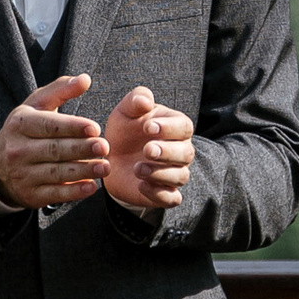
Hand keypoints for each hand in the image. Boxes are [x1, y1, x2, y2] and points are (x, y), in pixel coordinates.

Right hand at [0, 73, 107, 210]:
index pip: (49, 125)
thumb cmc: (27, 129)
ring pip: (56, 173)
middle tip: (105, 147)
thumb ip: (60, 89)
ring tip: (104, 167)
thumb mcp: (37, 105)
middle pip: (54, 149)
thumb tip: (85, 79)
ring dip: (82, 171)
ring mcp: (22, 174)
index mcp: (20, 123)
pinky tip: (91, 187)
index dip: (72, 127)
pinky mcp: (29, 195)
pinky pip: (53, 194)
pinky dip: (73, 192)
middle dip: (81, 149)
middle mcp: (18, 149)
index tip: (95, 128)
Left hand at [103, 84, 194, 213]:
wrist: (112, 159)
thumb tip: (146, 101)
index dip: (169, 128)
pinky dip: (159, 194)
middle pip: (186, 153)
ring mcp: (174, 174)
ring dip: (160, 173)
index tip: (149, 127)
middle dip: (167, 152)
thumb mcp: (126, 111)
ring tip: (137, 168)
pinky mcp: (164, 194)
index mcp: (175, 128)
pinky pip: (172, 199)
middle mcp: (180, 151)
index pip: (183, 127)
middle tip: (147, 150)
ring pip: (180, 176)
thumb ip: (136, 100)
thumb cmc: (125, 130)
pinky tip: (141, 185)